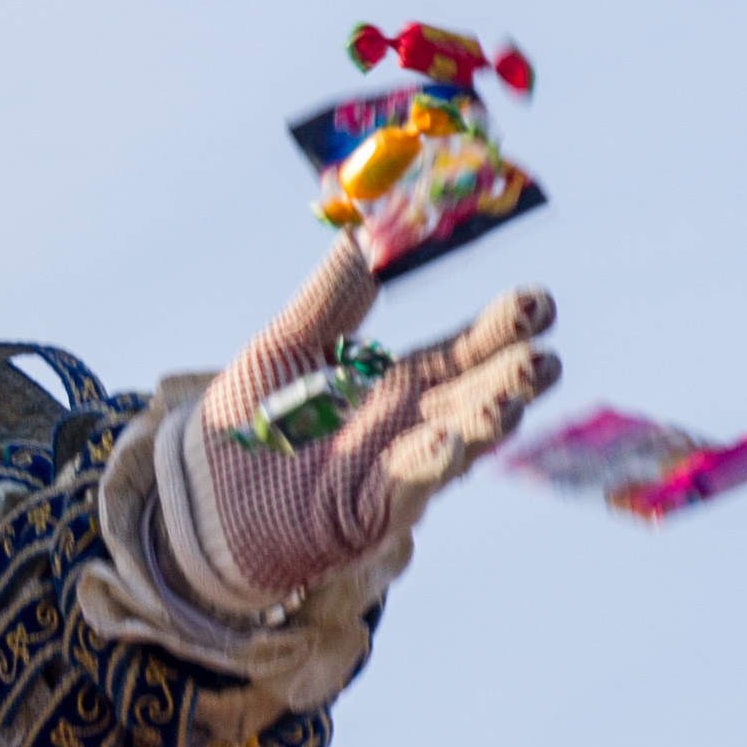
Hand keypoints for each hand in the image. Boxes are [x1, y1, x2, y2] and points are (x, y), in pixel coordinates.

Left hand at [201, 237, 557, 601]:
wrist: (201, 491)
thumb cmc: (249, 418)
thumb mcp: (289, 343)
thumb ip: (332, 295)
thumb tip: (366, 230)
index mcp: (401, 382)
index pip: (466, 350)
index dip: (503, 329)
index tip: (540, 302)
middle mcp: (412, 428)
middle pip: (474, 398)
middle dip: (512, 379)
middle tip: (545, 355)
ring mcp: (394, 474)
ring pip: (452, 446)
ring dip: (484, 423)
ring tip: (513, 396)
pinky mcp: (363, 516)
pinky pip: (402, 491)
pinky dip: (426, 468)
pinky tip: (448, 442)